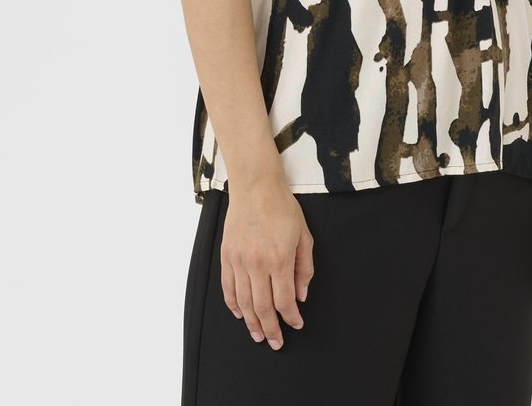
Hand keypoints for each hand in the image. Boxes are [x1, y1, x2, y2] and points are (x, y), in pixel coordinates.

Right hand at [220, 173, 314, 348]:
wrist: (256, 187)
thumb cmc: (282, 207)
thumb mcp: (304, 235)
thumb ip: (304, 267)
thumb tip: (301, 294)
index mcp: (279, 259)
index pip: (284, 300)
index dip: (291, 317)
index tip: (297, 324)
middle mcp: (257, 264)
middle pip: (263, 307)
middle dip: (271, 329)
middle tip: (275, 342)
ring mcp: (239, 261)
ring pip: (244, 302)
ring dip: (251, 323)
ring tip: (258, 335)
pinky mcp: (227, 256)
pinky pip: (228, 288)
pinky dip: (233, 304)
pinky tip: (240, 314)